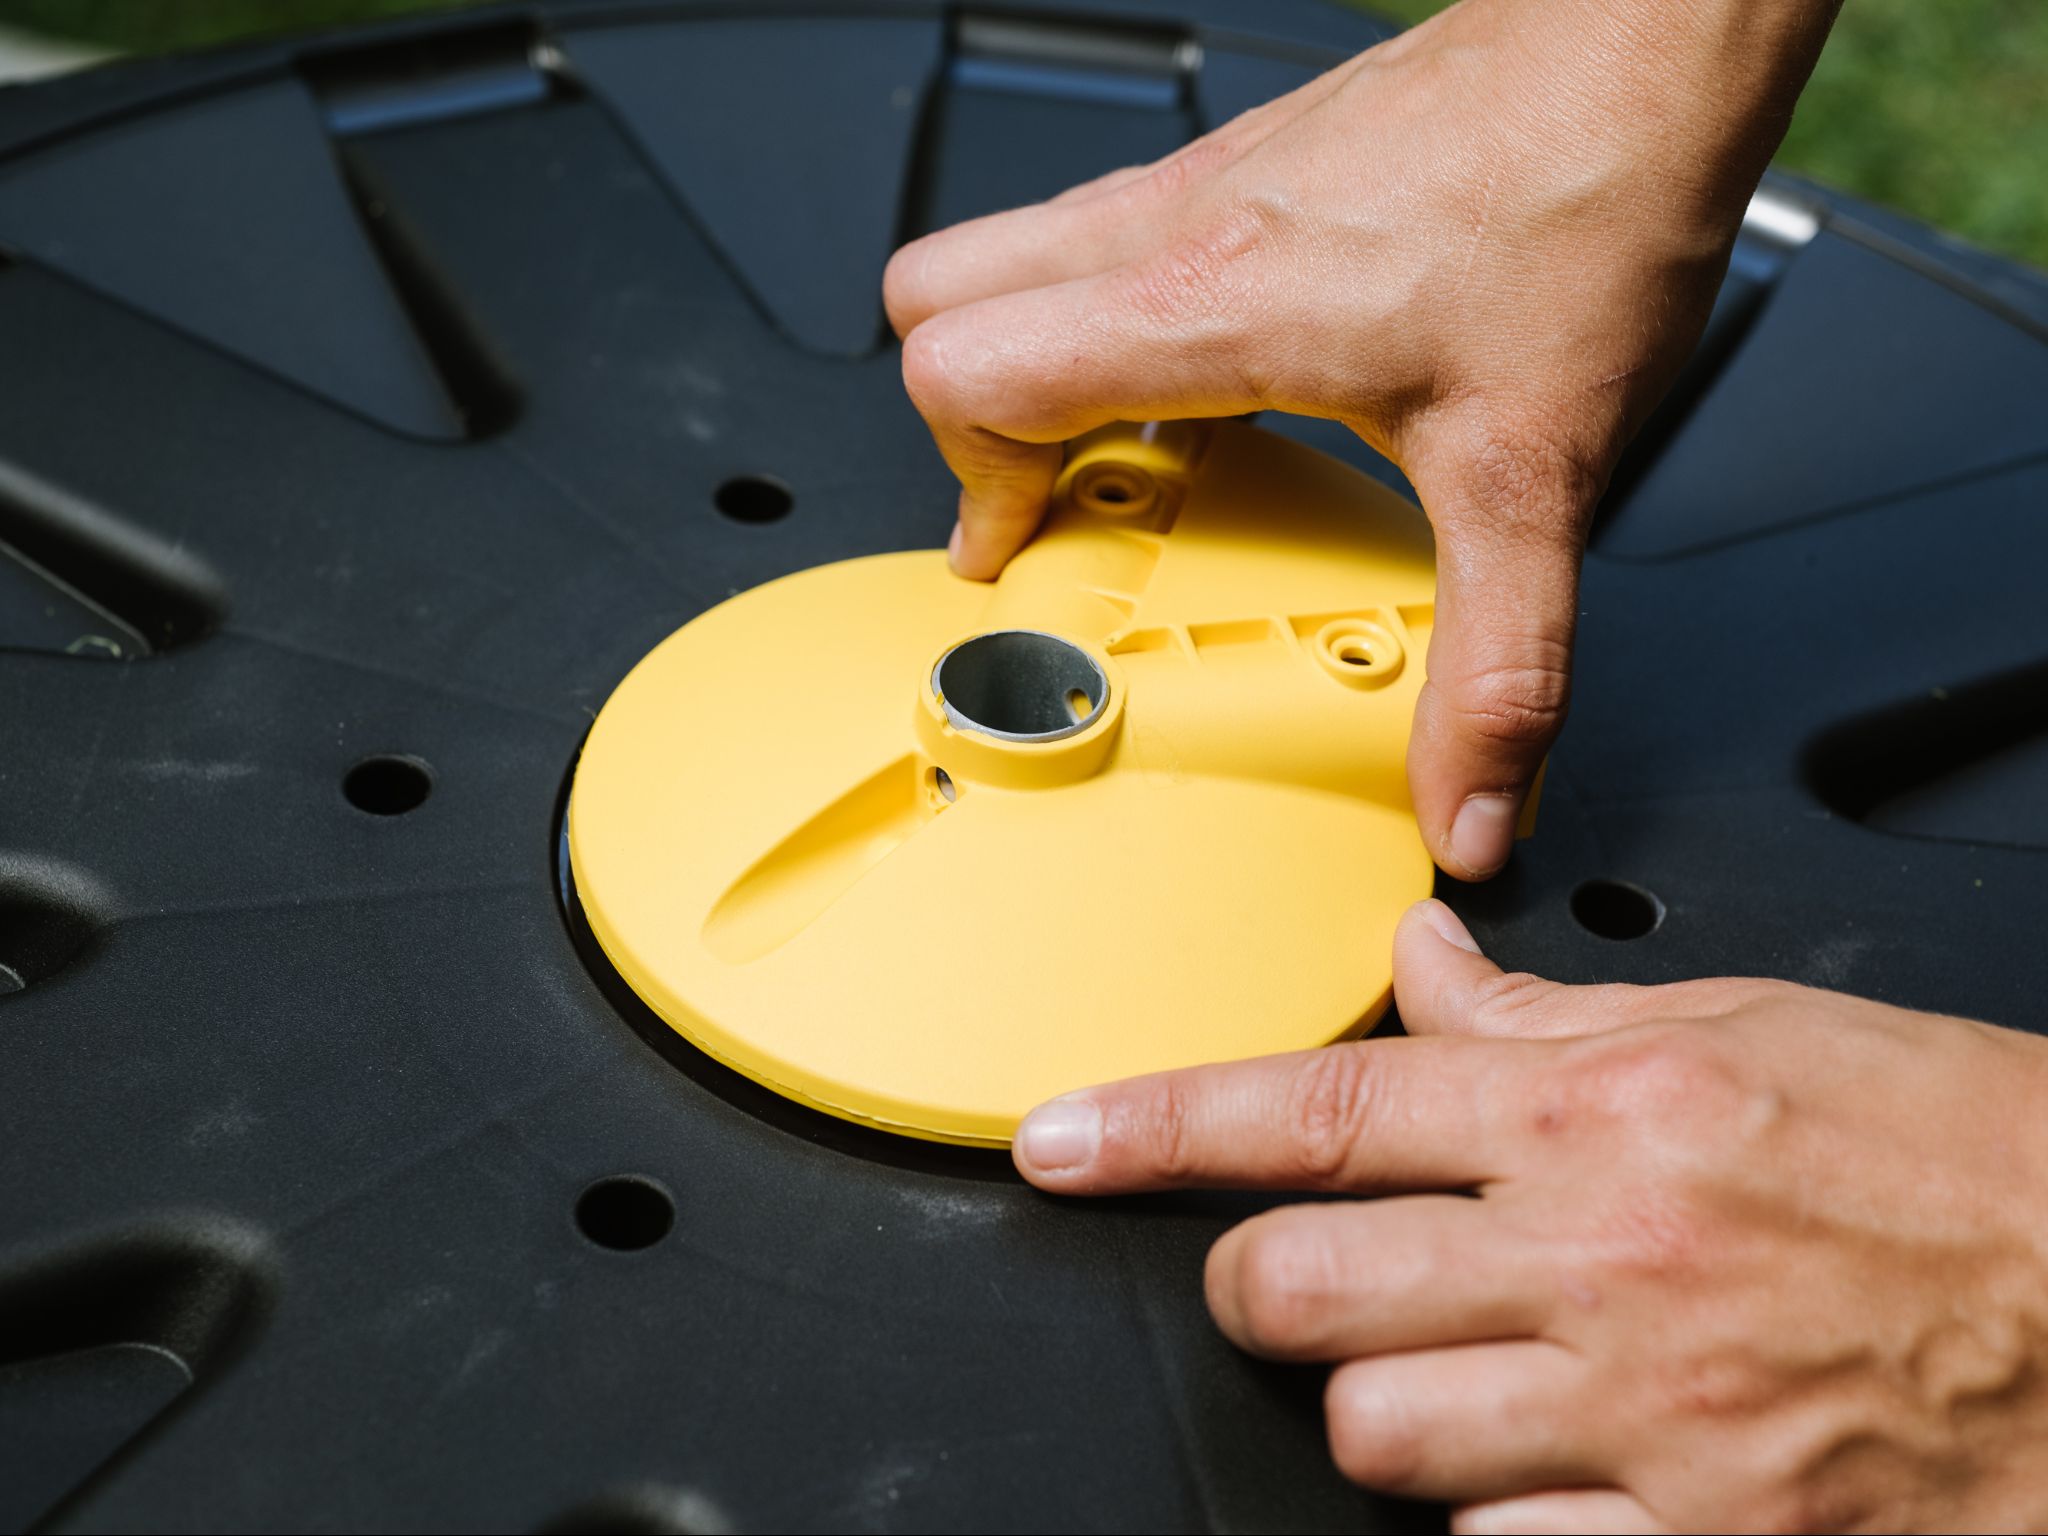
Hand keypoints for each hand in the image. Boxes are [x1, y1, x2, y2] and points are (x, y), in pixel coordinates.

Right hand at [885, 0, 1835, 879]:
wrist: (1647, 48)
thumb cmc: (1586, 193)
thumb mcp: (1537, 472)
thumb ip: (1498, 666)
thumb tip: (1470, 804)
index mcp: (1210, 303)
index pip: (965, 370)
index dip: (965, 487)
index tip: (1022, 557)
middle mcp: (1179, 226)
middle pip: (940, 294)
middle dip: (967, 418)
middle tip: (1056, 501)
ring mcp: (1205, 182)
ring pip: (1017, 258)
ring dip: (1037, 365)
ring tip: (1134, 457)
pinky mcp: (1251, 166)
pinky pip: (1110, 243)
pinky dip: (1117, 325)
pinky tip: (1229, 388)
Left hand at [1011, 901, 2047, 1532]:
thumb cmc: (1958, 1152)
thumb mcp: (1745, 1029)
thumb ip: (1539, 1015)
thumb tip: (1413, 956)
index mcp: (1601, 1113)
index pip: (1321, 1106)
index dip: (1158, 1123)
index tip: (1058, 1138)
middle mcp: (1600, 1260)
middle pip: (1298, 1294)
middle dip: (1258, 1291)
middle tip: (1293, 1281)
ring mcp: (1646, 1419)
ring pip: (1374, 1436)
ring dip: (1383, 1408)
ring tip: (1464, 1373)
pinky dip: (1500, 1517)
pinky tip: (1563, 1468)